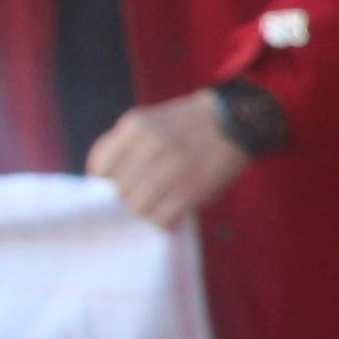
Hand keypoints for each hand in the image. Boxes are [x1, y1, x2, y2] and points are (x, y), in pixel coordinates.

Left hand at [88, 90, 253, 226]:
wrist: (238, 120)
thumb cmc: (190, 124)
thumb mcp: (152, 121)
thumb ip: (127, 146)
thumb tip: (108, 182)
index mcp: (136, 126)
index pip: (100, 167)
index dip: (107, 179)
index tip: (118, 181)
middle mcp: (150, 145)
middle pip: (118, 190)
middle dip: (128, 195)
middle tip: (144, 193)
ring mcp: (172, 169)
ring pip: (137, 207)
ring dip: (146, 209)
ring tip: (159, 202)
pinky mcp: (192, 190)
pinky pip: (162, 217)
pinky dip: (163, 219)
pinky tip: (172, 210)